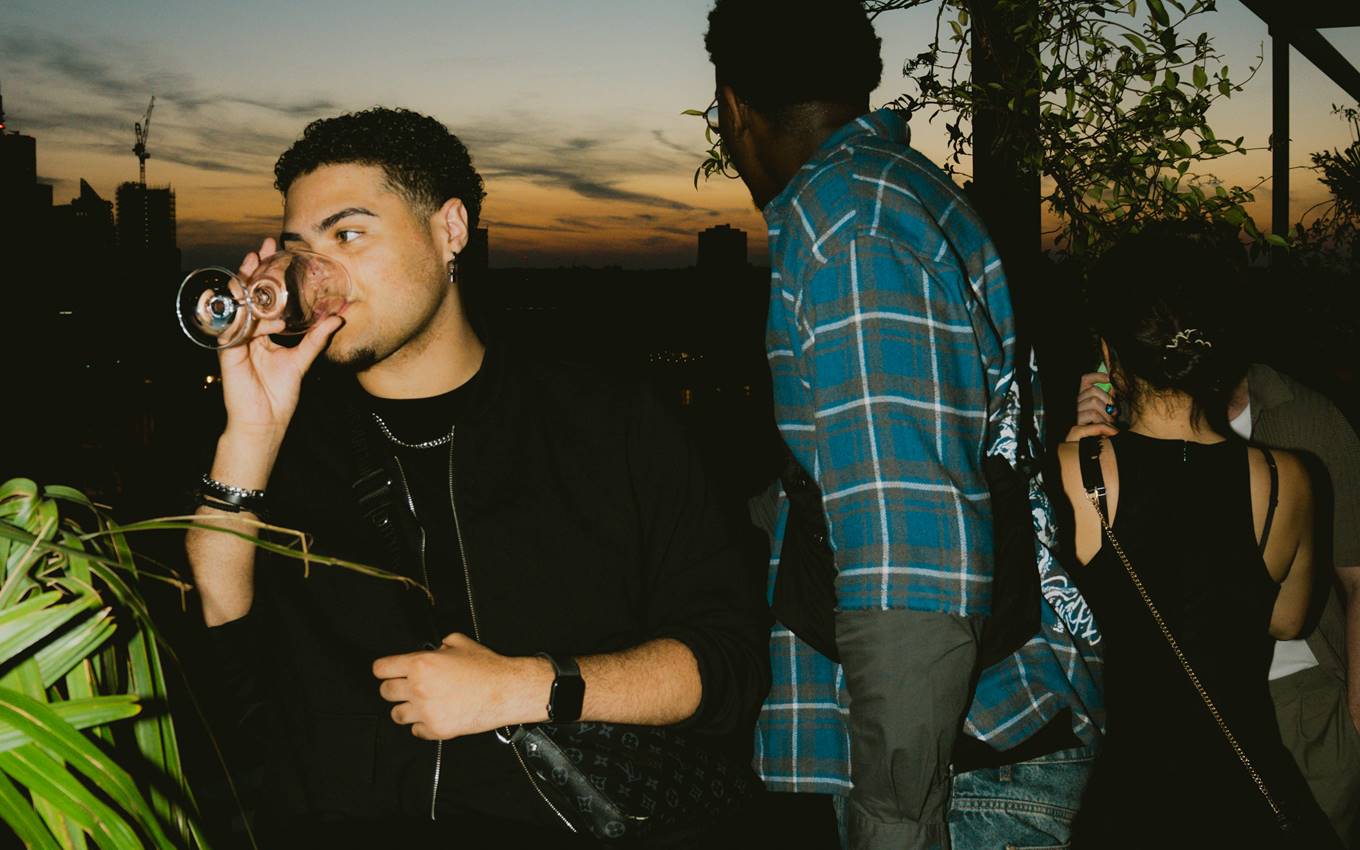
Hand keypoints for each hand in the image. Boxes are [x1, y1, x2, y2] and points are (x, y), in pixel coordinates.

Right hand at [218, 238, 343, 444]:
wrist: (265, 421)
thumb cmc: (280, 394)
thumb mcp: (302, 360)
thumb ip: (317, 339)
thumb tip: (338, 319)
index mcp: (263, 333)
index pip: (264, 299)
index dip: (268, 275)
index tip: (275, 252)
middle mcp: (248, 333)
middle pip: (249, 295)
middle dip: (254, 270)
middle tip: (263, 248)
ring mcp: (236, 340)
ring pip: (239, 306)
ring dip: (245, 284)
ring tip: (253, 264)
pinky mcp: (228, 351)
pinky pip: (234, 327)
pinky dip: (244, 316)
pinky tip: (253, 304)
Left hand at [373, 633, 552, 739]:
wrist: (506, 691)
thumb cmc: (486, 667)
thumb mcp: (460, 643)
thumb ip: (440, 644)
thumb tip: (434, 650)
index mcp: (421, 664)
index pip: (381, 669)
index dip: (384, 668)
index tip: (387, 671)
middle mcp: (419, 688)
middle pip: (385, 692)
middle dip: (394, 688)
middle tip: (408, 686)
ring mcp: (426, 711)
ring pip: (396, 714)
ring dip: (406, 708)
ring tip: (420, 704)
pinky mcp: (436, 729)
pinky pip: (416, 730)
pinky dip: (422, 725)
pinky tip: (435, 715)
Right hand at [1069, 371, 1118, 440]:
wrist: (1086, 457)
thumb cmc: (1097, 435)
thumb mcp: (1105, 417)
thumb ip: (1107, 402)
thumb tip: (1113, 388)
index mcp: (1080, 401)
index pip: (1085, 381)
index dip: (1097, 376)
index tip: (1109, 378)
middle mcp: (1074, 406)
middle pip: (1092, 391)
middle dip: (1107, 401)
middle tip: (1114, 414)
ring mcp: (1073, 417)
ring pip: (1092, 404)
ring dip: (1106, 415)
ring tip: (1111, 426)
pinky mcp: (1074, 429)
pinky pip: (1092, 418)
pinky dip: (1104, 425)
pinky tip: (1112, 432)